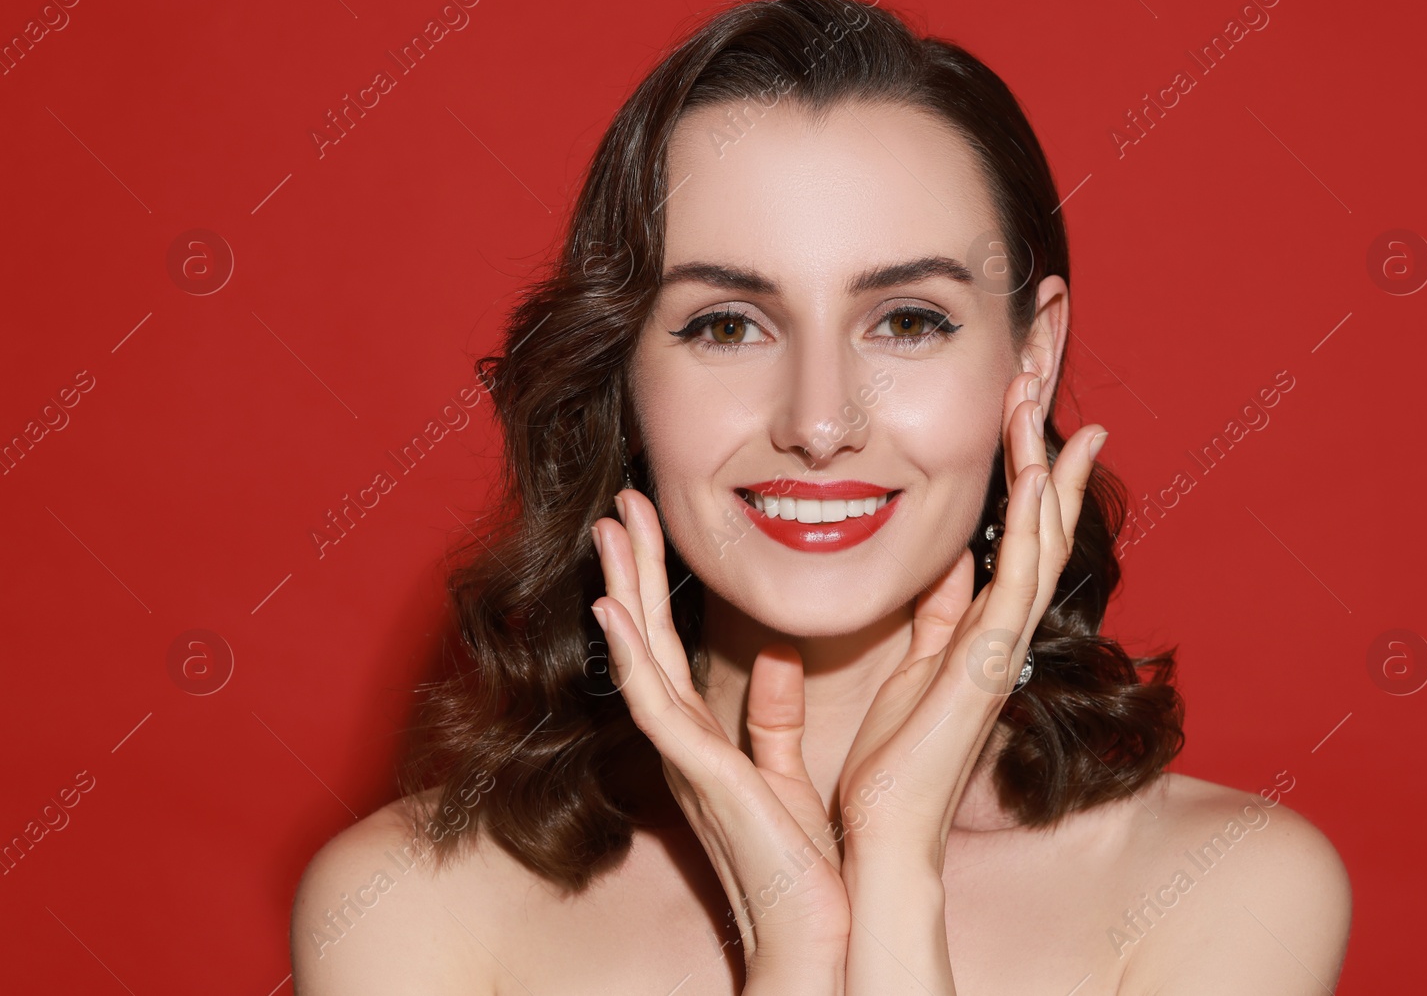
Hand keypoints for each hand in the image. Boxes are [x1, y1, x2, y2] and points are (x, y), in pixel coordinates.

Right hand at [591, 490, 850, 983]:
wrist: (810, 928)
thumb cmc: (798, 859)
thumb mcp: (786, 769)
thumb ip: (775, 714)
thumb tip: (776, 654)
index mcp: (703, 735)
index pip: (670, 642)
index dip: (656, 582)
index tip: (652, 524)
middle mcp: (681, 739)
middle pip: (646, 636)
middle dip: (633, 568)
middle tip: (623, 504)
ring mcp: (683, 757)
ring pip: (641, 657)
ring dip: (622, 591)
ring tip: (609, 533)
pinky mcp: (700, 775)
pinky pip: (657, 706)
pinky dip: (632, 657)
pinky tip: (614, 611)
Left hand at [836, 370, 1105, 873]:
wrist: (882, 839)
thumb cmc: (887, 768)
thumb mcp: (907, 670)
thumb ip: (930, 617)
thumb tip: (944, 563)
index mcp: (975, 632)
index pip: (1011, 536)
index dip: (1026, 475)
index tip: (1028, 416)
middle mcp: (998, 634)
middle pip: (1036, 525)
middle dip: (1043, 453)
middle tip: (1047, 384)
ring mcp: (999, 649)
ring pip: (1037, 541)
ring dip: (1042, 470)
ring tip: (1045, 403)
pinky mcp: (986, 666)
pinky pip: (1017, 581)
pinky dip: (1032, 523)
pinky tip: (1036, 470)